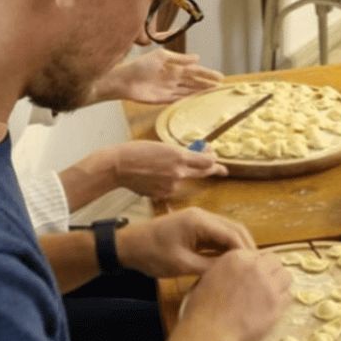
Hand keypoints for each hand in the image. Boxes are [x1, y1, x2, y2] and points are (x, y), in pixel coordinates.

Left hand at [91, 48, 222, 103]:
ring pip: (189, 91)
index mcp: (173, 67)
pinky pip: (179, 99)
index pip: (195, 71)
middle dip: (207, 84)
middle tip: (220, 87)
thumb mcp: (161, 57)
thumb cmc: (140, 66)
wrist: (124, 81)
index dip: (207, 74)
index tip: (220, 77)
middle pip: (194, 82)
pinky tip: (198, 100)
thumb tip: (197, 58)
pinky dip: (189, 99)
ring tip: (213, 93)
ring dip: (200, 92)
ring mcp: (169, 90)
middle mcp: (173, 78)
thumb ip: (179, 59)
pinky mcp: (163, 100)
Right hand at [112, 140, 226, 198]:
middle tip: (222, 170)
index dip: (214, 160)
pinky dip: (167, 183)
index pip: (207, 161)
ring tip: (162, 167)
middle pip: (203, 173)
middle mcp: (179, 173)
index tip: (217, 160)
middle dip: (214, 170)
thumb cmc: (137, 151)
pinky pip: (171, 188)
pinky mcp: (162, 194)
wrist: (119, 166)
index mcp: (179, 157)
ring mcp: (171, 186)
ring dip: (181, 175)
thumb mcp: (162, 146)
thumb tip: (193, 157)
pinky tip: (153, 176)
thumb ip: (180, 154)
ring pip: (184, 180)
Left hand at [117, 207, 255, 277]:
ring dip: (237, 248)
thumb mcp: (182, 264)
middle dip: (246, 248)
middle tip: (256, 270)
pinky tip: (230, 264)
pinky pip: (216, 236)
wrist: (128, 245)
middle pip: (235, 229)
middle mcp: (203, 216)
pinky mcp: (194, 227)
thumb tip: (233, 272)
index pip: (233, 234)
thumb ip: (209, 266)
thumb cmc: (152, 254)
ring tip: (246, 269)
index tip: (256, 270)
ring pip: (227, 232)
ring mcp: (199, 220)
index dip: (246, 252)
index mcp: (200, 221)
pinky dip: (225, 248)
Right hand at [181, 250, 291, 340]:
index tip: (251, 275)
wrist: (210, 334)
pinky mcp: (278, 305)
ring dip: (279, 283)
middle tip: (262, 285)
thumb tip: (235, 272)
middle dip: (269, 270)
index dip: (255, 264)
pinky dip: (282, 300)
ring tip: (269, 295)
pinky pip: (288, 296)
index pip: (257, 253)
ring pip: (286, 276)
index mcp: (236, 257)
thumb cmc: (202, 309)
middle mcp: (255, 267)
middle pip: (274, 261)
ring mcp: (269, 286)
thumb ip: (227, 270)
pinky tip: (270, 308)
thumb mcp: (208, 278)